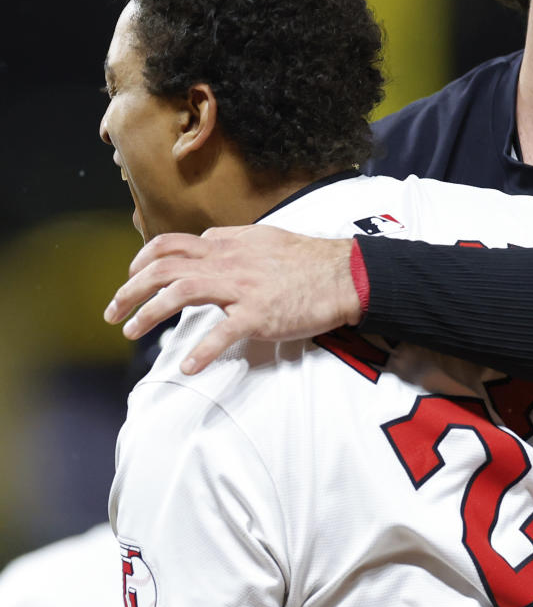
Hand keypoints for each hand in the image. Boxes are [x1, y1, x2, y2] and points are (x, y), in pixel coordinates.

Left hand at [103, 226, 360, 374]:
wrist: (345, 275)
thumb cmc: (308, 260)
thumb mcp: (264, 238)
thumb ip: (232, 240)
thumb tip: (208, 238)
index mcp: (226, 243)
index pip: (169, 245)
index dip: (141, 262)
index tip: (131, 279)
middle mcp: (226, 262)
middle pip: (162, 268)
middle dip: (129, 290)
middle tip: (112, 313)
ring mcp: (241, 288)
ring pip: (180, 293)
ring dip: (148, 314)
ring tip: (132, 333)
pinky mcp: (259, 315)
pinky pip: (221, 333)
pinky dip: (200, 352)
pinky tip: (186, 368)